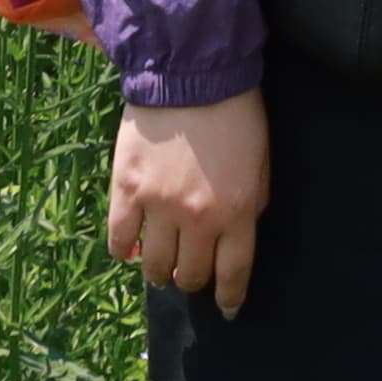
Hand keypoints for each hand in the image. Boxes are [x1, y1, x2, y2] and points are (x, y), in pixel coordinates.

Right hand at [109, 89, 272, 313]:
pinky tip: (131, 248)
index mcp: (237, 210)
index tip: (226, 308)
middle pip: (191, 274)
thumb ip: (252, 203)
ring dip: (160, 272)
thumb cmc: (235, 112)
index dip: (229, 297)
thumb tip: (239, 233)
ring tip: (161, 264)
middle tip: (190, 271)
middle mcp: (198, 217)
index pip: (233, 273)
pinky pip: (119, 240)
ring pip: (154, 266)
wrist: (191, 71)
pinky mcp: (126, 189)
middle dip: (193, 279)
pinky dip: (124, 251)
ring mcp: (159, 206)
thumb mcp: (262, 161)